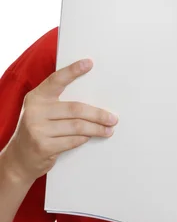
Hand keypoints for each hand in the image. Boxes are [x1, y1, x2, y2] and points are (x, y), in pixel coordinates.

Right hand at [6, 59, 118, 182]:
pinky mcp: (43, 146)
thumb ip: (59, 102)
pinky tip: (90, 137)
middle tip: (113, 118)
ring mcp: (37, 130)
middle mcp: (35, 111)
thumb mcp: (42, 111)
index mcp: (36, 97)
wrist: (18, 158)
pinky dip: (84, 139)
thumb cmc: (37, 129)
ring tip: (108, 129)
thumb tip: (93, 98)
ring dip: (96, 129)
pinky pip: (72, 141)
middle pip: (75, 109)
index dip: (73, 71)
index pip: (57, 80)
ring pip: (77, 126)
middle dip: (98, 114)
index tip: (89, 63)